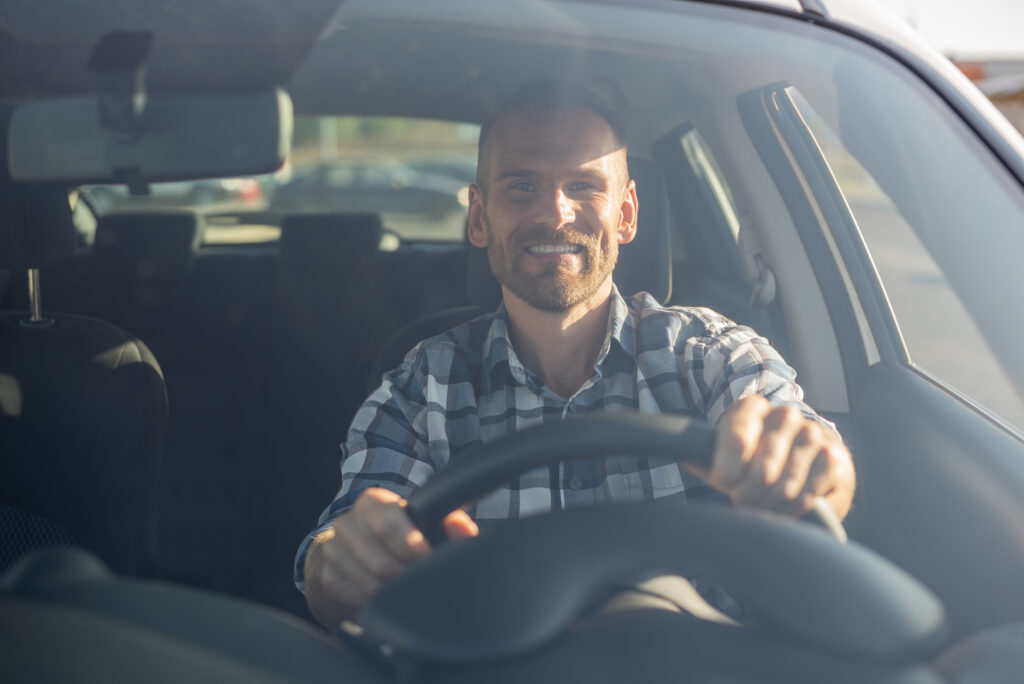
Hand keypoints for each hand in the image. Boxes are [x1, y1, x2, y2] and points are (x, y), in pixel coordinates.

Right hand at [303, 487, 477, 627]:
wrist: (359, 547)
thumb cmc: (402, 533)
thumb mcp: (428, 522)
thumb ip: (452, 523)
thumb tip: (464, 532)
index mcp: (373, 502)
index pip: (387, 522)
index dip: (410, 545)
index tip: (426, 559)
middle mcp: (348, 522)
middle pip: (379, 562)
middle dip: (404, 576)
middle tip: (419, 580)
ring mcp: (333, 548)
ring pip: (367, 583)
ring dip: (390, 592)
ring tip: (404, 588)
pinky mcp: (326, 574)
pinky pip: (352, 596)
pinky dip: (371, 601)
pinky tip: (382, 594)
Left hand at [705, 395, 854, 519]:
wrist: (808, 460)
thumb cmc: (758, 458)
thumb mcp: (727, 455)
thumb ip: (705, 456)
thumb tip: (687, 455)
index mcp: (752, 408)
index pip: (735, 440)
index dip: (726, 472)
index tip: (725, 483)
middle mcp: (784, 415)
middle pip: (760, 471)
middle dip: (748, 496)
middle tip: (744, 501)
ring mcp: (812, 434)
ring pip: (784, 486)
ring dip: (770, 506)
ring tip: (763, 506)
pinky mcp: (834, 457)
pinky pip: (808, 494)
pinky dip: (793, 509)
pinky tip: (786, 506)